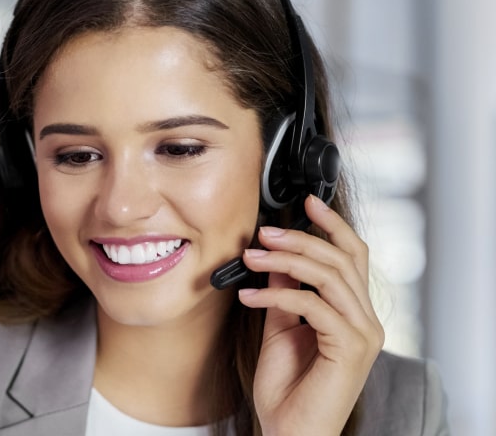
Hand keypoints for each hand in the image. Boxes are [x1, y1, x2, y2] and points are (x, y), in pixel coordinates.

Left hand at [236, 195, 384, 435]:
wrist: (290, 431)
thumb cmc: (287, 389)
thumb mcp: (280, 329)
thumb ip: (282, 294)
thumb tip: (273, 259)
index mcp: (353, 312)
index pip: (353, 256)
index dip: (332, 225)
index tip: (305, 201)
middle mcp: (365, 320)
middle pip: (344, 259)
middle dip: (301, 238)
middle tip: (263, 234)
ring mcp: (363, 334)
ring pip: (330, 276)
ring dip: (285, 262)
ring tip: (250, 260)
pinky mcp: (351, 348)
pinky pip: (314, 306)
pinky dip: (277, 296)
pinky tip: (249, 298)